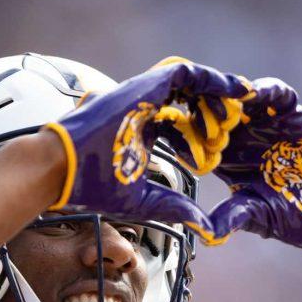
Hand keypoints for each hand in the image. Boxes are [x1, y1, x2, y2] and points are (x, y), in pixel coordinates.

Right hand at [43, 58, 251, 228]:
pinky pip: (187, 74)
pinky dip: (214, 80)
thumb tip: (205, 226)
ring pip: (191, 86)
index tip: (213, 156)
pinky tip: (236, 92)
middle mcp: (142, 111)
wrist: (62, 167)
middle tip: (233, 133)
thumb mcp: (146, 201)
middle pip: (187, 105)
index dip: (199, 139)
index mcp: (139, 134)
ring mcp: (143, 96)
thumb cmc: (94, 186)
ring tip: (239, 112)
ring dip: (217, 98)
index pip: (176, 128)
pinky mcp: (146, 86)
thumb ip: (176, 206)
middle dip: (213, 118)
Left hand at [198, 78, 301, 255]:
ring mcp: (266, 123)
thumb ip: (233, 217)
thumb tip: (202, 232)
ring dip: (232, 95)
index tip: (181, 136)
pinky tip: (254, 93)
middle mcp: (242, 138)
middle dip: (207, 110)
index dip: (191, 138)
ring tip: (225, 99)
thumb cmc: (294, 218)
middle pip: (216, 114)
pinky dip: (266, 89)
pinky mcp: (291, 113)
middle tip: (198, 109)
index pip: (200, 143)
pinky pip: (276, 94)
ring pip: (242, 99)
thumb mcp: (260, 217)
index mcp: (226, 161)